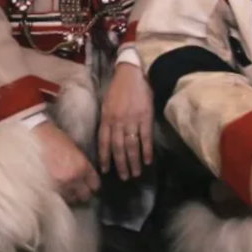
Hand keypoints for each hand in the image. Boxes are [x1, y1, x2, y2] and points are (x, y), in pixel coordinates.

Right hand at [32, 121, 100, 204]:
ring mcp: (60, 185)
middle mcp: (73, 178)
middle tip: (79, 187)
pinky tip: (58, 188)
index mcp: (82, 166)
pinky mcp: (48, 188)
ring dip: (71, 194)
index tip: (89, 184)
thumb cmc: (55, 138)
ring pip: (72, 199)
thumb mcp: (75, 150)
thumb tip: (86, 177)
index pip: (95, 185)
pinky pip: (59, 197)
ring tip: (67, 187)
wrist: (35, 137)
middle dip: (83, 191)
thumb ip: (83, 165)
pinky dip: (60, 194)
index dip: (92, 184)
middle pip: (85, 195)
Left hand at [98, 62, 152, 179]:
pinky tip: (147, 161)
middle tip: (123, 177)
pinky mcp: (145, 118)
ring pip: (131, 146)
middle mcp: (118, 122)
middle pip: (118, 148)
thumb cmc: (118, 89)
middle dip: (120, 164)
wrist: (131, 73)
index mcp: (107, 118)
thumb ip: (107, 120)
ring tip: (135, 173)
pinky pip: (145, 138)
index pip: (103, 142)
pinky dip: (146, 150)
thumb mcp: (106, 104)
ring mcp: (132, 120)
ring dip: (133, 161)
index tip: (105, 170)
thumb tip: (107, 137)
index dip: (104, 157)